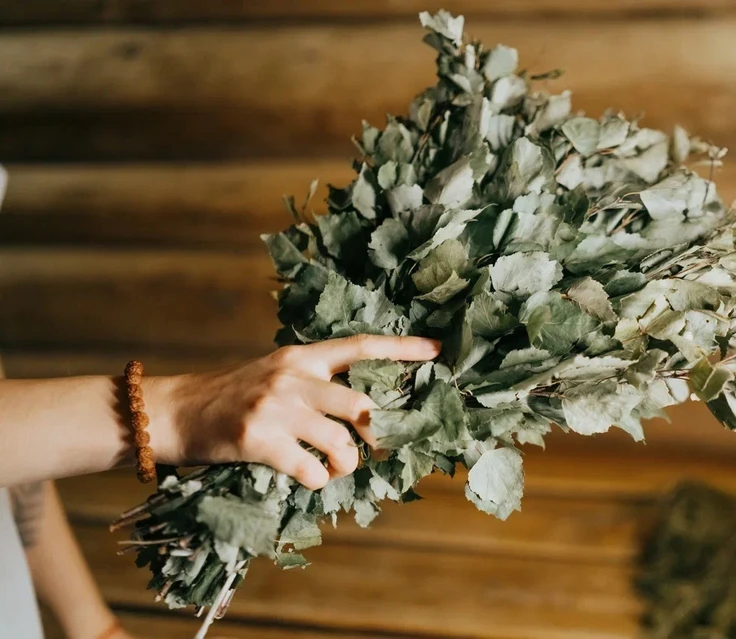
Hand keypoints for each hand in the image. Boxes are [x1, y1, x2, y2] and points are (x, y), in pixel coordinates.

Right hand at [145, 335, 439, 489]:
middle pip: (361, 405)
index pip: (361, 347)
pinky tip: (309, 476)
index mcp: (302, 357)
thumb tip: (365, 407)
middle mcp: (294, 377)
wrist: (178, 412)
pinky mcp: (260, 440)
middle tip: (378, 446)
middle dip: (378, 433)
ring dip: (347, 463)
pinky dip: (318, 479)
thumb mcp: (277, 374)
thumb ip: (316, 382)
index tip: (437, 352)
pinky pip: (310, 469)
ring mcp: (277, 407)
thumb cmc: (234, 396)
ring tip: (336, 467)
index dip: (401, 350)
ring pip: (341, 442)